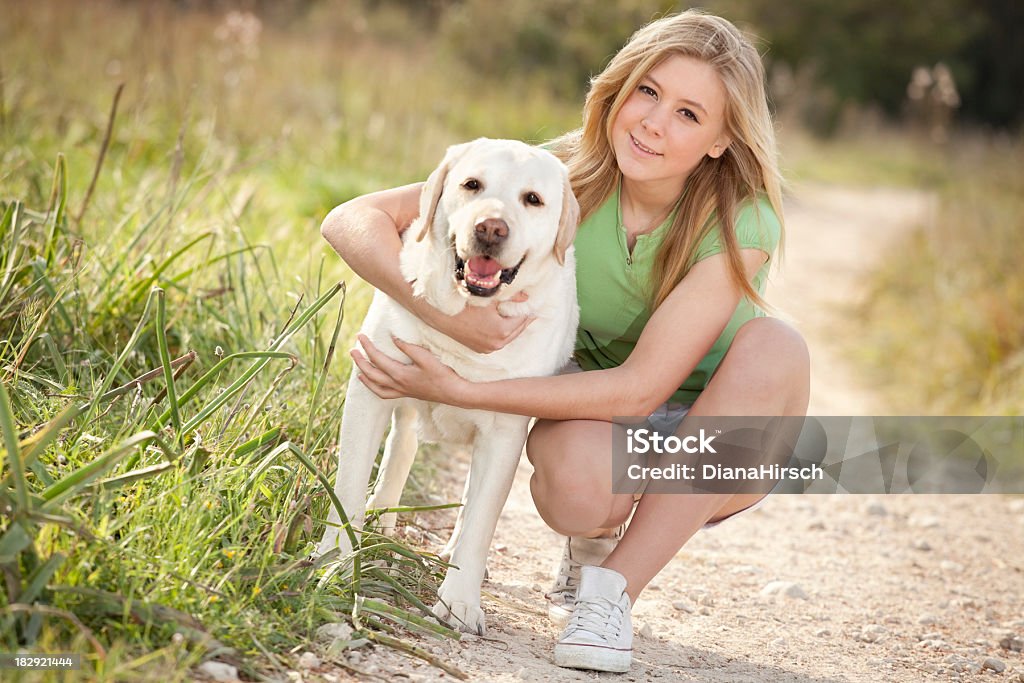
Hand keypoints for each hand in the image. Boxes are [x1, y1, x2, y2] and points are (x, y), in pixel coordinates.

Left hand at [351, 334, 466, 403]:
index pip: (378, 359)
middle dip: (360, 361)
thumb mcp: (426, 357)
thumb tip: (393, 338)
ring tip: (358, 368)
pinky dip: (374, 388)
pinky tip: (372, 382)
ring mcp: (401, 391)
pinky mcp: (407, 394)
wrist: (454, 393)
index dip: (367, 347)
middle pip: (372, 373)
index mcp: (400, 374)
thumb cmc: (442, 375)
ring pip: (375, 386)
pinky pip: (384, 394)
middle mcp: (397, 385)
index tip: (361, 336)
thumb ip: (408, 347)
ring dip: (364, 376)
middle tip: (352, 350)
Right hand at [423, 292, 533, 353]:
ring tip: (519, 312)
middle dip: (524, 317)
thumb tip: (526, 297)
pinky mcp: (480, 349)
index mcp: (501, 331)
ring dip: (514, 324)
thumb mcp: (490, 298)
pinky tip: (504, 320)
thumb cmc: (463, 304)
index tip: (535, 300)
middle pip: (518, 328)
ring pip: (509, 335)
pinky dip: (503, 330)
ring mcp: (488, 348)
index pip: (523, 317)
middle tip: (532, 307)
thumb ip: (511, 298)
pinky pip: (498, 339)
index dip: (528, 307)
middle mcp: (497, 343)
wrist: (440, 314)